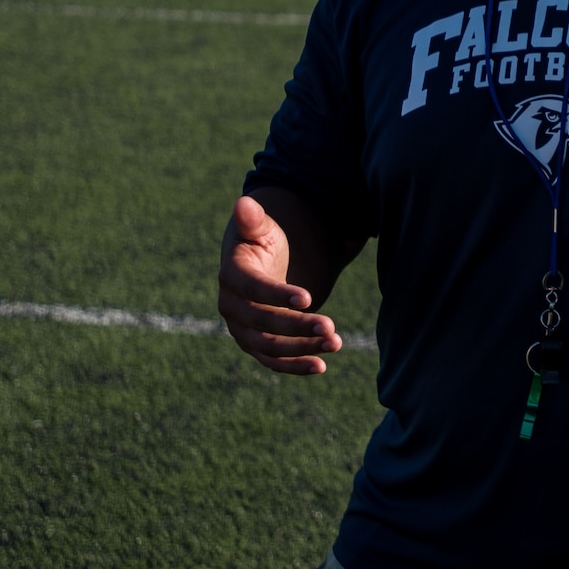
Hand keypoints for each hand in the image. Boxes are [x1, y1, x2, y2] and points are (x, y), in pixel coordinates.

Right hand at [217, 194, 341, 374]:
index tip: (308, 298)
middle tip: (331, 326)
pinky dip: (295, 365)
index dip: (277, 295)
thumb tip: (243, 202)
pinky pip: (273, 360)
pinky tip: (321, 366)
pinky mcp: (256, 344)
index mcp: (232, 276)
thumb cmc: (264, 242)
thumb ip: (253, 220)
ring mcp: (242, 329)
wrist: (263, 265)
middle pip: (261, 323)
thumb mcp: (262, 229)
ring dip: (302, 348)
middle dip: (295, 327)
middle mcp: (232, 307)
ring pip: (269, 346)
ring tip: (336, 343)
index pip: (252, 289)